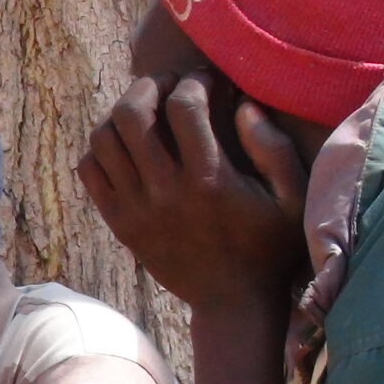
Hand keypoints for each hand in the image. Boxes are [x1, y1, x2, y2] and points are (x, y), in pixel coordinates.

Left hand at [76, 73, 307, 313]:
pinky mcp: (119, 223)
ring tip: (145, 110)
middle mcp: (166, 191)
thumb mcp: (294, 199)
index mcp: (210, 180)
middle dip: (149, 85)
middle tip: (168, 84)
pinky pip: (90, 170)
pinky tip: (126, 144)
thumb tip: (244, 105)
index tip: (207, 81)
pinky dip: (100, 148)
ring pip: (104, 138)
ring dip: (120, 113)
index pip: (184, 107)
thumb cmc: (270, 246)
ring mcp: (136, 208)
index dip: (195, 81)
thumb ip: (273, 148)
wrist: (233, 302)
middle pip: (133, 114)